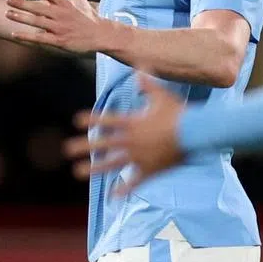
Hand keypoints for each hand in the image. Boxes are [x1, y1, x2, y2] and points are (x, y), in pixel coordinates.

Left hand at [5, 0, 106, 53]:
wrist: (100, 34)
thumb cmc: (87, 14)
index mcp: (65, 2)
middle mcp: (61, 14)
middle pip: (38, 7)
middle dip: (22, 3)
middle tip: (7, 0)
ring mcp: (60, 28)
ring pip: (37, 22)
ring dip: (21, 18)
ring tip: (7, 14)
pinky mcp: (59, 41)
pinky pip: (40, 39)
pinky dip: (27, 36)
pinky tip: (14, 34)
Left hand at [64, 74, 185, 194]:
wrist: (196, 134)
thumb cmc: (179, 113)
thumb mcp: (162, 96)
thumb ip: (147, 84)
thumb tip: (139, 65)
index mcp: (133, 123)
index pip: (107, 120)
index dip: (92, 119)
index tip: (76, 120)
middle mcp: (132, 141)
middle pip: (103, 144)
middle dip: (83, 146)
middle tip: (66, 149)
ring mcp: (139, 157)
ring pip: (112, 164)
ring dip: (94, 168)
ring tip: (77, 172)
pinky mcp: (150, 170)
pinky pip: (135, 181)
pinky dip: (124, 188)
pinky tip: (113, 195)